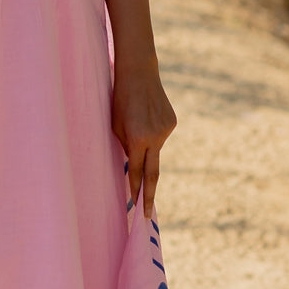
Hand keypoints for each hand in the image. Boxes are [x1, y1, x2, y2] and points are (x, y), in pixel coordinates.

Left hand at [111, 60, 176, 218]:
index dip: (135, 190)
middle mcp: (155, 137)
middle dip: (148, 196)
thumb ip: (126, 148)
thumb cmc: (119, 100)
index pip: (136, 172)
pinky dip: (152, 133)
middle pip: (153, 174)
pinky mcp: (173, 122)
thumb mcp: (115, 126)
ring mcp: (167, 130)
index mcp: (137, 139)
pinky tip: (145, 116)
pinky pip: (160, 135)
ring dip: (145, 145)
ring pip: (154, 149)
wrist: (138, 73)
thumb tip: (133, 165)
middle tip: (147, 215)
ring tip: (135, 121)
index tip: (135, 208)